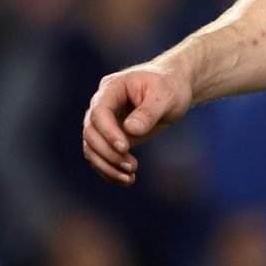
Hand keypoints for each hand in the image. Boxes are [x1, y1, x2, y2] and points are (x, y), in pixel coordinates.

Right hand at [82, 62, 191, 184]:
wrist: (174, 88)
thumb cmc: (170, 86)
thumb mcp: (166, 96)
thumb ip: (149, 112)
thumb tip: (130, 130)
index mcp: (113, 87)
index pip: (99, 110)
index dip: (108, 131)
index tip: (124, 148)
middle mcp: (103, 104)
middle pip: (91, 131)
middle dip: (107, 152)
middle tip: (132, 166)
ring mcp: (105, 122)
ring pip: (91, 147)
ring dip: (106, 165)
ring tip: (129, 177)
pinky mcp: (111, 137)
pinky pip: (101, 156)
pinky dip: (110, 170)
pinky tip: (128, 179)